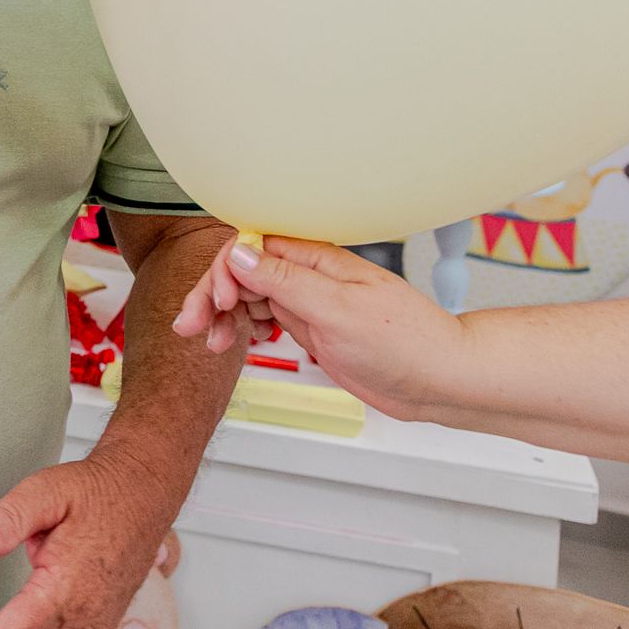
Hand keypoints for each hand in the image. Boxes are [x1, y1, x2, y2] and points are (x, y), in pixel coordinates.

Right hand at [197, 236, 470, 419]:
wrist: (438, 380)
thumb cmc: (406, 342)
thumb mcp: (337, 311)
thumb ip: (286, 281)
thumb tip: (240, 254)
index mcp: (317, 260)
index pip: (252, 248)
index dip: (225, 271)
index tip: (218, 302)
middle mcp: (309, 276)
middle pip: (242, 272)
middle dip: (211, 296)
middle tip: (190, 327)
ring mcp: (308, 302)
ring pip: (248, 297)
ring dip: (222, 316)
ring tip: (211, 343)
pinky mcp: (311, 327)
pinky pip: (263, 318)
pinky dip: (243, 329)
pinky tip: (239, 343)